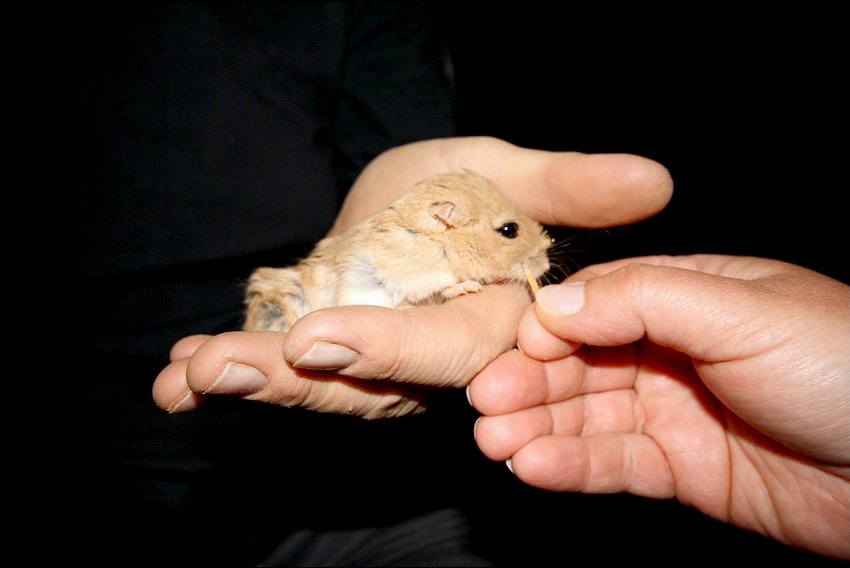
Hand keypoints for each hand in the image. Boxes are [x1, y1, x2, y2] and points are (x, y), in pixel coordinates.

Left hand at [152, 136, 672, 418]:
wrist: (418, 203)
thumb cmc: (473, 188)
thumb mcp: (514, 172)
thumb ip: (571, 187)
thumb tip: (658, 179)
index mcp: (482, 322)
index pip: (447, 351)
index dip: (392, 350)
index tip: (324, 339)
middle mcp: (425, 357)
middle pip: (369, 386)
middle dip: (294, 381)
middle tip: (221, 367)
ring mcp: (370, 359)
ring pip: (317, 387)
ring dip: (250, 381)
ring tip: (192, 371)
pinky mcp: (324, 349)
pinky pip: (279, 372)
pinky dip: (223, 379)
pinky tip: (173, 379)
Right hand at [468, 254, 849, 558]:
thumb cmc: (845, 366)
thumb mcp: (741, 310)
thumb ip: (643, 298)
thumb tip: (552, 302)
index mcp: (690, 295)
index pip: (596, 302)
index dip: (548, 327)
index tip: (510, 350)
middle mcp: (675, 350)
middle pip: (582, 362)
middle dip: (531, 382)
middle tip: (485, 404)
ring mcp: (676, 411)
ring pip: (589, 416)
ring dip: (538, 428)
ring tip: (495, 443)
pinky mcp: (683, 468)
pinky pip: (616, 464)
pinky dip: (573, 467)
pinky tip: (535, 469)